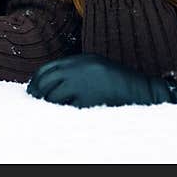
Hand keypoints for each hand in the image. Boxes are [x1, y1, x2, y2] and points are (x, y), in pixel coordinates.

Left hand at [26, 54, 176, 106]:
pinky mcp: (88, 100)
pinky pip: (66, 109)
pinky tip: (62, 117)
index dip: (36, 80)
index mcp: (81, 59)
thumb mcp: (96, 67)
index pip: (48, 68)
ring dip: (48, 105)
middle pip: (46, 81)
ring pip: (53, 97)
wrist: (143, 91)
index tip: (33, 90)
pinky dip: (61, 113)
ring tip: (48, 111)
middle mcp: (80, 69)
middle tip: (35, 103)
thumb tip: (49, 82)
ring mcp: (84, 84)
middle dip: (37, 93)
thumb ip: (76, 70)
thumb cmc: (119, 83)